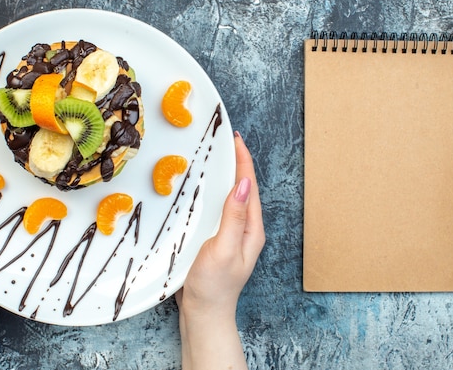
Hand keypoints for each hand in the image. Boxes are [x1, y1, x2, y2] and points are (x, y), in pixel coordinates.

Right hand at [176, 132, 264, 369]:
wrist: (203, 313)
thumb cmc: (214, 286)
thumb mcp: (223, 250)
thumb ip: (233, 218)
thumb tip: (242, 185)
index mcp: (251, 229)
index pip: (249, 187)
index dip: (243, 161)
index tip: (235, 139)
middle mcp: (244, 228)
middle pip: (242, 188)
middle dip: (235, 162)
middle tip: (224, 139)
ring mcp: (230, 233)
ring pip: (229, 197)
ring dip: (224, 175)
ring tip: (214, 155)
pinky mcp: (215, 238)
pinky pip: (216, 208)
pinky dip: (211, 192)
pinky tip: (201, 187)